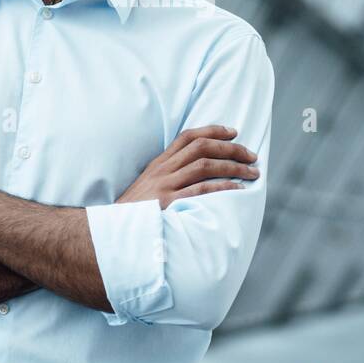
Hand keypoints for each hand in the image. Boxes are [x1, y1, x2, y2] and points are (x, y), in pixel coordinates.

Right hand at [116, 125, 258, 210]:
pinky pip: (201, 190)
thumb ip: (168, 176)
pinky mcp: (168, 204)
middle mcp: (162, 171)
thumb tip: (198, 171)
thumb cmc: (134, 213)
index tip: (234, 132)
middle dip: (232, 148)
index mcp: (158, 164)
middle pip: (202, 148)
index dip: (213, 130)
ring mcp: (165, 186)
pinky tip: (238, 189)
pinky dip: (223, 187)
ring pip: (205, 166)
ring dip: (233, 166)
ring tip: (252, 172)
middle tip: (252, 155)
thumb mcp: (148, 187)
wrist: (111, 232)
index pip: (188, 136)